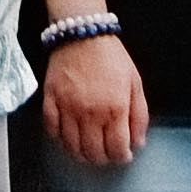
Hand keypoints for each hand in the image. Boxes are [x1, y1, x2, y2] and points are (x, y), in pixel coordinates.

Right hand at [43, 35, 149, 164]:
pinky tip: (68, 137)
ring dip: (81, 154)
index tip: (122, 154)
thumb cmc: (111, 57)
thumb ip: (140, 116)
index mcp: (115, 108)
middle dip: (102, 158)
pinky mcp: (50, 99)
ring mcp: (68, 107)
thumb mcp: (135, 83)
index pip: (116, 150)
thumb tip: (137, 143)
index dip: (121, 157)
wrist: (83, 33)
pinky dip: (59, 139)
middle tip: (105, 152)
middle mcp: (90, 112)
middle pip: (94, 152)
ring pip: (72, 146)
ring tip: (88, 149)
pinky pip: (51, 129)